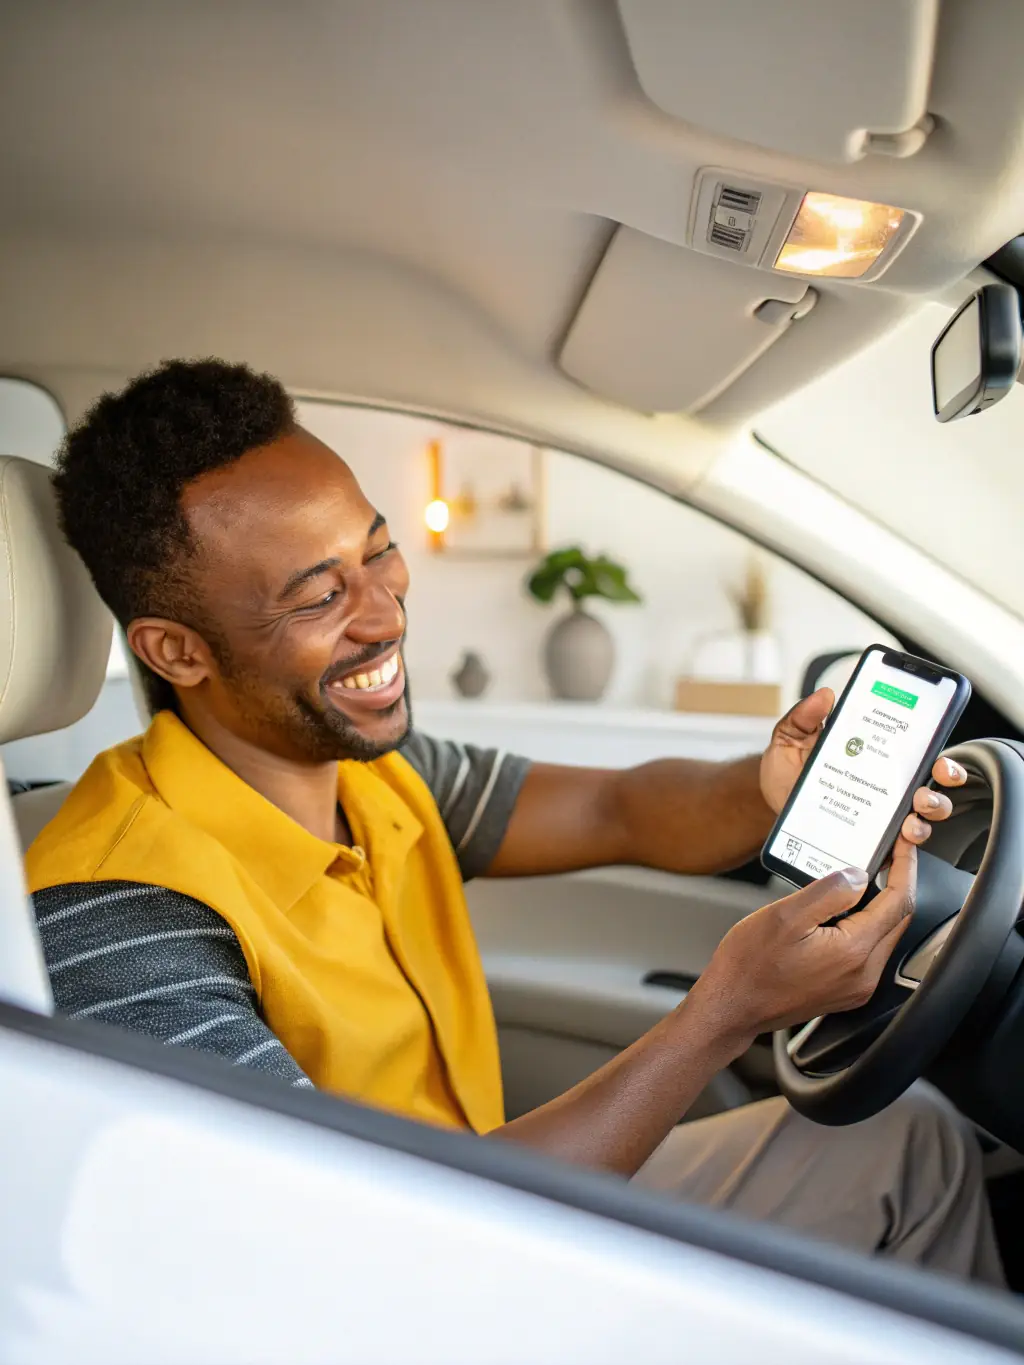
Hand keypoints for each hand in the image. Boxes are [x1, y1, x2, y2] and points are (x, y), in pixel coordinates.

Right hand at [686, 837, 917, 1053]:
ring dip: (878, 906)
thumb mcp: (784, 915)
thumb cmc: (749, 965)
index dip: (905, 868)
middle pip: (897, 920)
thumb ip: (828, 892)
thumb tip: (859, 876)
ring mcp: (856, 987)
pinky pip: (867, 952)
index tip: (903, 846)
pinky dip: (863, 927)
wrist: (731, 1007)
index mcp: (853, 952)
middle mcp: (863, 974)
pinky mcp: (845, 991)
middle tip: (885, 856)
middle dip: (896, 884)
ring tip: (857, 881)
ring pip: (883, 936)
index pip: (899, 903)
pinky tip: (841, 913)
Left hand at [759, 688, 966, 847]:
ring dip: (926, 816)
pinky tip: (898, 843)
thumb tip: (825, 696)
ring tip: (911, 819)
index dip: (939, 755)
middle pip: (933, 784)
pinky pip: (898, 849)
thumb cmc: (786, 770)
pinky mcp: (872, 841)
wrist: (770, 804)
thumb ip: (804, 717)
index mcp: (875, 755)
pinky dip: (905, 848)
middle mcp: (887, 785)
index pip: (919, 751)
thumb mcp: (790, 738)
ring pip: (924, 817)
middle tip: (924, 791)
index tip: (937, 758)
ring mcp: (882, 815)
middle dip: (943, 787)